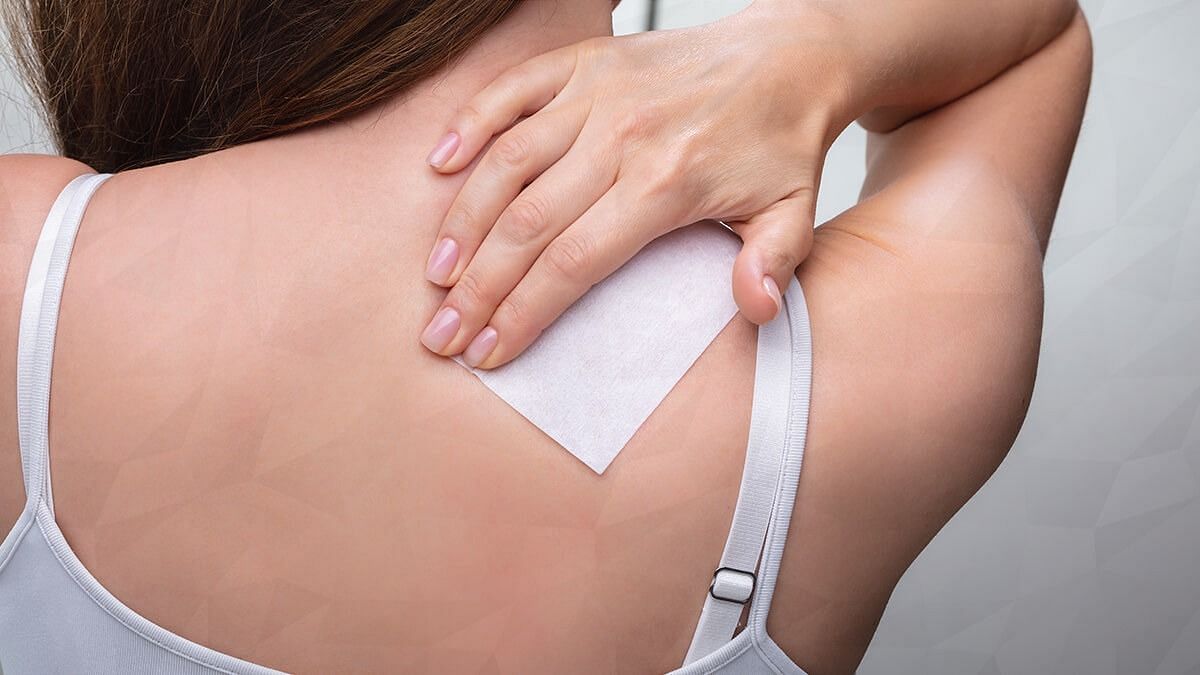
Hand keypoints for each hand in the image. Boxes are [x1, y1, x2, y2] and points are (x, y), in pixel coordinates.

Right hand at [419, 2, 852, 367]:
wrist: (790, 56)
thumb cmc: (780, 142)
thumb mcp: (795, 211)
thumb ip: (772, 263)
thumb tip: (755, 311)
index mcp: (667, 183)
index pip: (574, 262)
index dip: (523, 313)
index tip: (488, 351)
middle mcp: (622, 137)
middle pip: (528, 224)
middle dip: (477, 288)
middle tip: (440, 333)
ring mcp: (597, 94)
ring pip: (507, 162)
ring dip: (463, 221)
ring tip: (435, 274)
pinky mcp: (583, 62)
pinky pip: (511, 89)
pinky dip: (470, 124)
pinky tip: (439, 165)